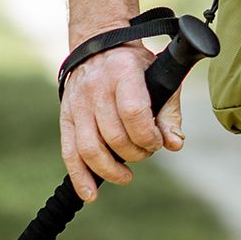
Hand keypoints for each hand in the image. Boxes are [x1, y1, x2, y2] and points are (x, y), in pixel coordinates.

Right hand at [58, 42, 183, 202]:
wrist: (99, 44)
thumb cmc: (136, 66)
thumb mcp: (160, 77)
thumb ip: (169, 112)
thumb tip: (174, 144)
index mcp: (123, 73)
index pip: (133, 113)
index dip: (148, 136)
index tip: (156, 142)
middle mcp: (96, 88)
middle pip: (114, 136)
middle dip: (135, 153)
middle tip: (145, 151)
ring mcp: (77, 103)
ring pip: (90, 149)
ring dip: (111, 170)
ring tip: (126, 175)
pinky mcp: (66, 117)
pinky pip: (69, 152)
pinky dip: (79, 177)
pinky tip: (90, 195)